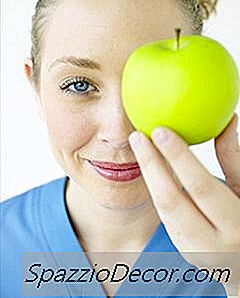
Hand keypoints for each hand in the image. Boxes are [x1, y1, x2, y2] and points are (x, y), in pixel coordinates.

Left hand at [128, 113, 239, 292]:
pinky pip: (165, 214)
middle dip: (150, 165)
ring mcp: (193, 251)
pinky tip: (150, 165)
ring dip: (148, 174)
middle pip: (169, 200)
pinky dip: (156, 187)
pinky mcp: (182, 249)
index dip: (178, 158)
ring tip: (140, 146)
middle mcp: (211, 244)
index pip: (200, 187)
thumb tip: (227, 122)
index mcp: (235, 227)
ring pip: (162, 208)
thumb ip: (234, 160)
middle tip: (137, 135)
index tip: (160, 131)